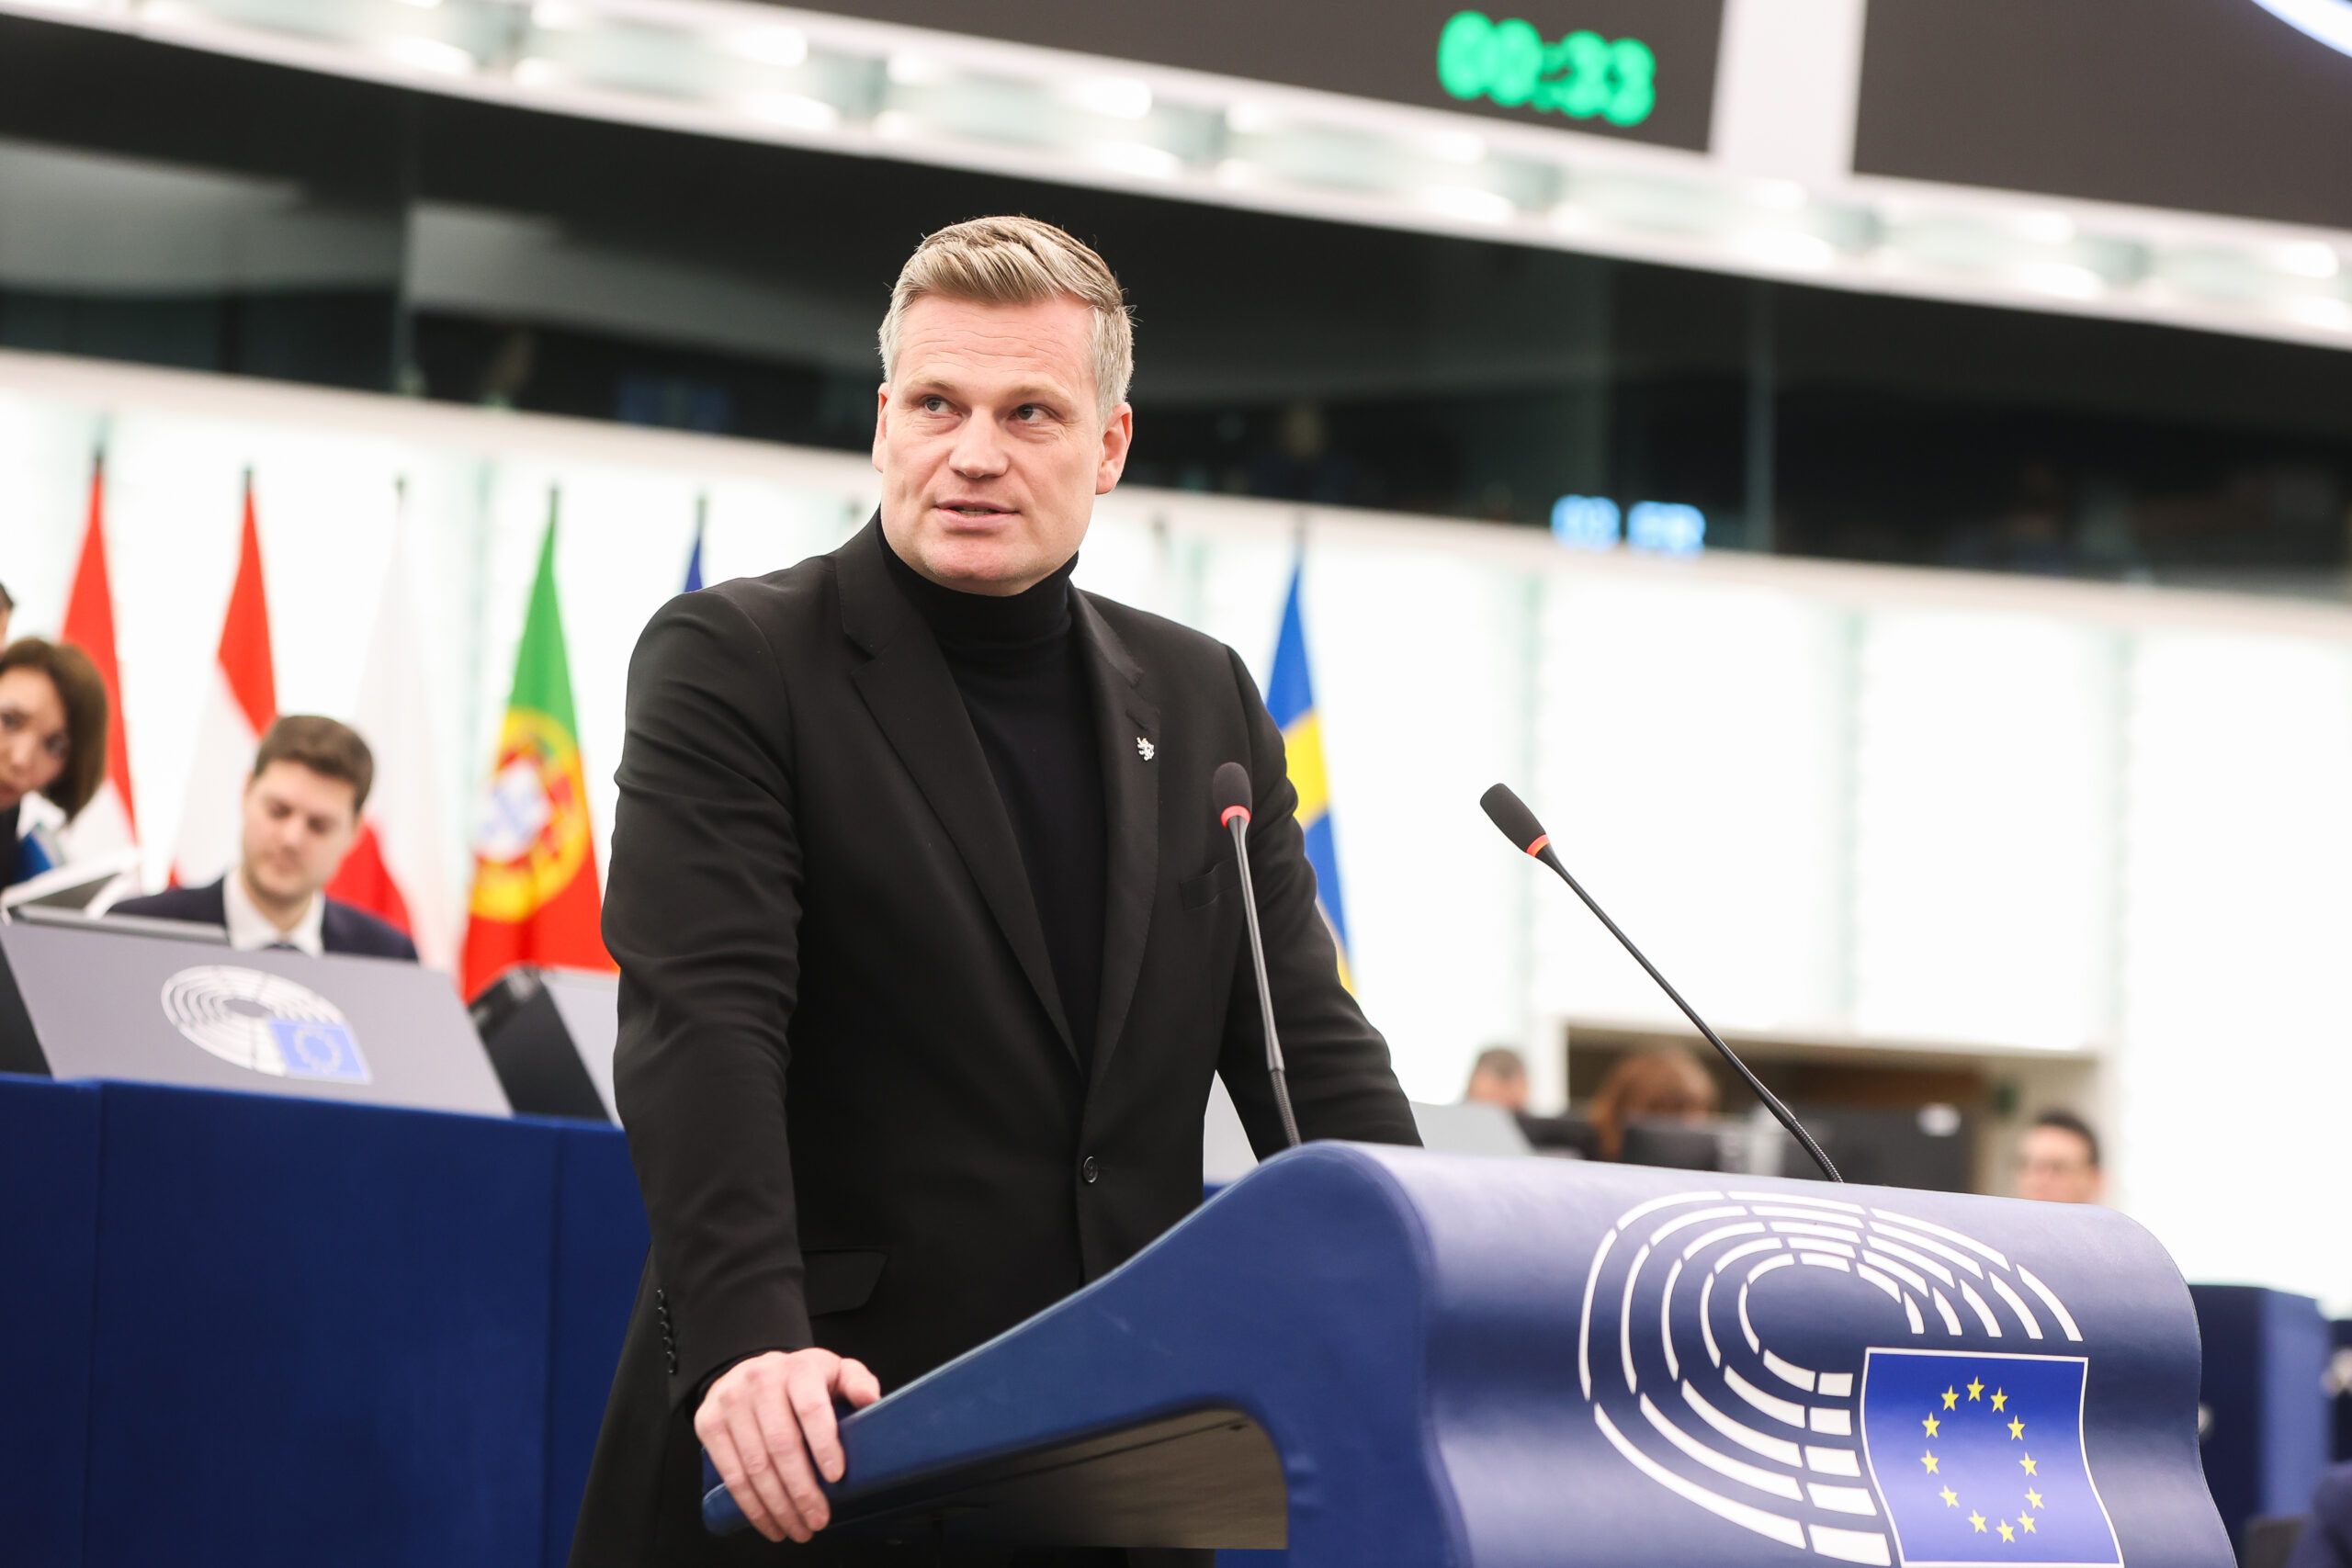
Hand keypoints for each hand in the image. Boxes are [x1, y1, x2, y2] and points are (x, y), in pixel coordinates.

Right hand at [694, 1347, 881, 1542]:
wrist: (749, 1369)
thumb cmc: (801, 1379)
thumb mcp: (834, 1370)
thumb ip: (857, 1382)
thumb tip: (870, 1400)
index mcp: (798, 1368)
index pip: (811, 1407)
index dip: (824, 1444)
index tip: (836, 1477)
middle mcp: (761, 1381)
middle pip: (781, 1444)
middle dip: (802, 1489)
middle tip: (819, 1519)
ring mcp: (731, 1402)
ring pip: (755, 1465)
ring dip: (778, 1505)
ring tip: (797, 1528)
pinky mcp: (708, 1423)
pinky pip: (731, 1473)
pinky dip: (751, 1505)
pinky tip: (769, 1521)